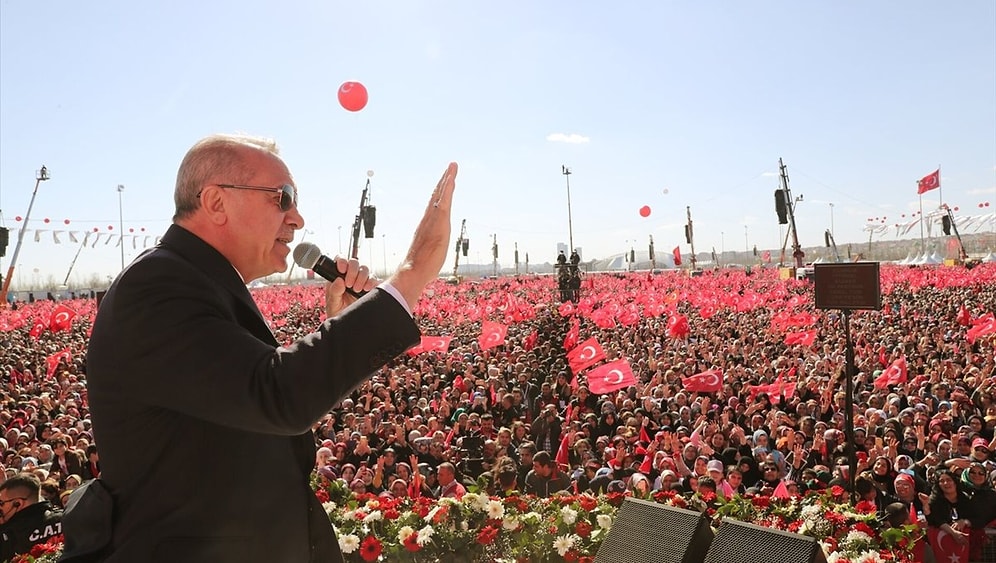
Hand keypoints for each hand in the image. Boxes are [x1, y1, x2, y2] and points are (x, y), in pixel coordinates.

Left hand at [324, 257, 377, 315]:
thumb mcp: (332, 303)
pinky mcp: (372, 287)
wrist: (350, 326)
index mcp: (338, 277)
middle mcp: (350, 276)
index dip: (341, 261)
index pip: (340, 261)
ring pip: (364, 269)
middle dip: (352, 271)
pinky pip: (374, 279)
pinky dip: (371, 282)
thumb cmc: (338, 313)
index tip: (341, 269)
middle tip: (349, 284)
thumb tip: (339, 281)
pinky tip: (366, 289)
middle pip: (354, 262)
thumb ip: (334, 292)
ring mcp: (362, 281)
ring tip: (356, 289)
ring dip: (361, 277)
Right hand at [387, 163, 458, 307]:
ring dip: (447, 179)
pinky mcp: (439, 220)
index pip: (433, 206)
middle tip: (450, 168)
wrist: (414, 271)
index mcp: (426, 226)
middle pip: (436, 196)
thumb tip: (422, 264)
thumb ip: (427, 254)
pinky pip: (444, 199)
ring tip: (452, 167)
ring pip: (441, 194)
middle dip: (443, 181)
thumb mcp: (427, 258)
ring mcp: (433, 219)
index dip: (438, 195)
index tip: (442, 184)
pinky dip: (448, 187)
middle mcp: (428, 219)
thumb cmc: (420, 269)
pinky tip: (452, 177)